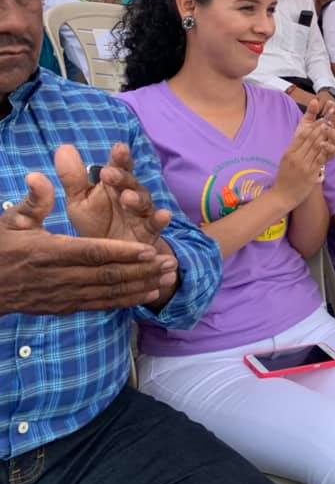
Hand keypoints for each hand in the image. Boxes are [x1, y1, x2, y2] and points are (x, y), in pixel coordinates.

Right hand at [0, 171, 178, 314]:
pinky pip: (99, 304)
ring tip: (167, 278)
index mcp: (48, 252)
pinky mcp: (64, 306)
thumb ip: (32, 202)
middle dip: (142, 270)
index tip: (148, 249)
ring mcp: (62, 295)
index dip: (122, 253)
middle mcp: (58, 277)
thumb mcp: (11, 222)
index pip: (91, 253)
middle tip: (170, 263)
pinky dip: (125, 301)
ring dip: (140, 286)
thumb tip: (38, 176)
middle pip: (107, 276)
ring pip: (108, 293)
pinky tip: (146, 294)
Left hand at [58, 143, 171, 247]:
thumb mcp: (79, 201)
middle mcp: (131, 194)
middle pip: (130, 182)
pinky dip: (161, 220)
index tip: (119, 148)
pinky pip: (156, 224)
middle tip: (109, 174)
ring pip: (143, 202)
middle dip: (122, 177)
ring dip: (137, 198)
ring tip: (128, 197)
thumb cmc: (96, 223)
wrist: (110, 255)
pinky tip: (164, 215)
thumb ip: (73, 178)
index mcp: (114, 185)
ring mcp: (142, 213)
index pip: (119, 166)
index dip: (120, 158)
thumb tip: (64, 147)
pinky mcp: (150, 232)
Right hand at [274, 98, 334, 208]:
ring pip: (316, 148)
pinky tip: (330, 144)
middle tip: (330, 118)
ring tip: (332, 127)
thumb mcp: (286, 160)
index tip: (321, 119)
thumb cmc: (284, 178)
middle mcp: (296, 157)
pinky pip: (319, 160)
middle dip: (321, 128)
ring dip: (325, 136)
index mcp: (289, 153)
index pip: (302, 136)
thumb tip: (304, 138)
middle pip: (310, 139)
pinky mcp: (310, 174)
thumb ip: (294, 149)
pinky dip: (325, 151)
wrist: (282, 196)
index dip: (312, 126)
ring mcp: (303, 166)